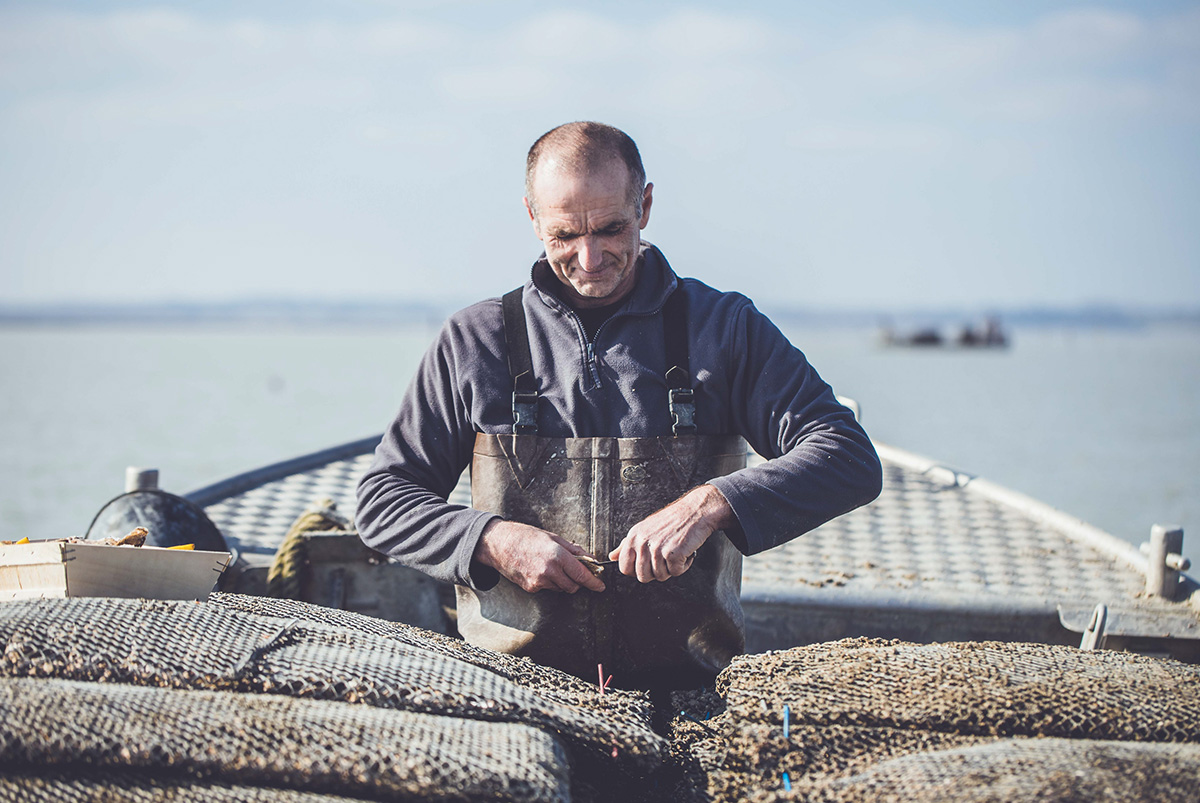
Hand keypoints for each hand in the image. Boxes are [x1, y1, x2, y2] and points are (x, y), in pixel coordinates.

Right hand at [475, 519, 605, 593]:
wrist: (500, 544)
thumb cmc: (527, 537)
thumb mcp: (554, 538)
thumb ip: (574, 551)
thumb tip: (591, 560)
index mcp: (557, 555)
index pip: (582, 575)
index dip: (593, 582)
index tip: (600, 586)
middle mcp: (549, 571)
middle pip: (573, 586)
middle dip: (577, 582)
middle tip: (576, 572)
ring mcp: (539, 581)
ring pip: (561, 588)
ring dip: (563, 581)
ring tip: (552, 566)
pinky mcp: (531, 588)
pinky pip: (548, 588)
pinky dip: (549, 582)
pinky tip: (540, 570)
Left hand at [608, 484, 735, 582]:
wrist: (695, 511)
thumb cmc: (672, 520)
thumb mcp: (644, 529)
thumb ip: (626, 545)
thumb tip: (612, 556)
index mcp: (633, 537)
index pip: (624, 567)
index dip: (635, 572)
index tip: (647, 566)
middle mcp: (643, 542)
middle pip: (642, 577)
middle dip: (656, 572)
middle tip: (665, 559)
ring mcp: (657, 548)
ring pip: (660, 576)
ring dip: (671, 568)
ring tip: (676, 552)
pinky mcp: (673, 553)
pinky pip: (676, 573)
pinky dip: (684, 566)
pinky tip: (685, 552)